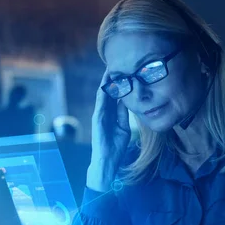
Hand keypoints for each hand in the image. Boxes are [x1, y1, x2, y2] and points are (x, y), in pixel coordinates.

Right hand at [87, 70, 131, 191]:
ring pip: (102, 95)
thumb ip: (123, 115)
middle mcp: (103, 113)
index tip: (124, 71)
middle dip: (111, 79)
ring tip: (110, 69)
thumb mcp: (124, 127)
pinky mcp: (97, 119)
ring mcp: (99, 115)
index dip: (118, 83)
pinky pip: (100, 103)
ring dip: (106, 82)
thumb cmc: (115, 146)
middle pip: (107, 92)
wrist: (108, 161)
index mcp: (110, 114)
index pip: (114, 95)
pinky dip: (103, 93)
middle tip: (116, 64)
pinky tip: (106, 84)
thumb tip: (127, 102)